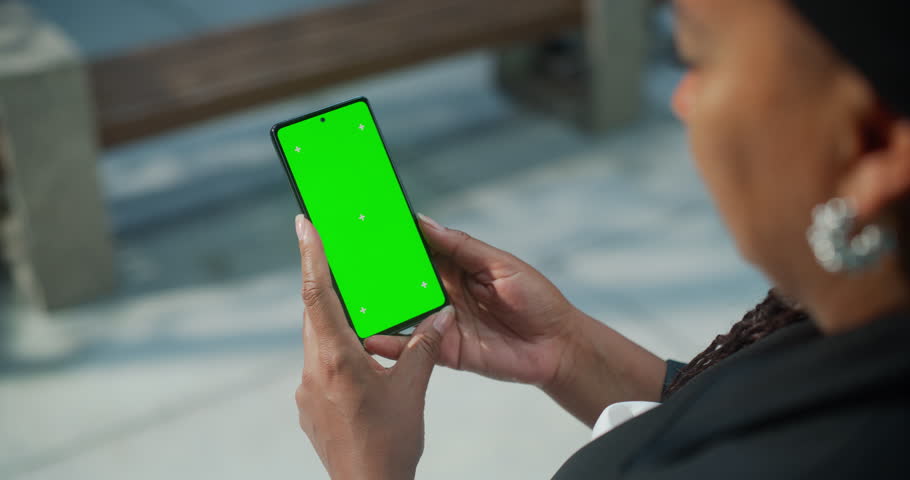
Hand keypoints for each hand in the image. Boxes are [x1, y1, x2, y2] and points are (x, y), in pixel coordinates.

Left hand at [293, 215, 453, 479]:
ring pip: (316, 339)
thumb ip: (425, 346)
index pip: (317, 295)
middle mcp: (315, 370)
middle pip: (313, 313)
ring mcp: (308, 390)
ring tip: (355, 305)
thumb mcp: (413, 389)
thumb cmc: (389, 443)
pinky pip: (319, 364)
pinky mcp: (311, 406)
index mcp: (338, 360)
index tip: (304, 224)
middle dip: (323, 282)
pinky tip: (359, 357)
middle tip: (333, 253)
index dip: (312, 255)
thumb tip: (442, 314)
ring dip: (332, 318)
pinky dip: (335, 349)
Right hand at [365, 213, 579, 387]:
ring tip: (346, 300)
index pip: (418, 251)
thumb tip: (423, 221)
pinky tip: (368, 337)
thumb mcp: (501, 265)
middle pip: (403, 282)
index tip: (365, 227)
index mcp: (456, 267)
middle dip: (376, 274)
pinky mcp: (445, 351)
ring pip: (402, 313)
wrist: (558, 347)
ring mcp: (441, 323)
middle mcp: (443, 293)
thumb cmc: (537, 299)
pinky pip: (413, 347)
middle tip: (343, 264)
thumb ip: (461, 246)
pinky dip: (391, 344)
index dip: (394, 241)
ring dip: (377, 308)